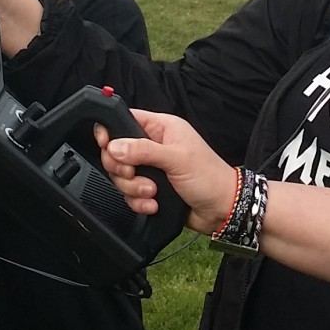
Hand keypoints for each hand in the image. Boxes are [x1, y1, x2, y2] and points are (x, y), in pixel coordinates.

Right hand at [99, 108, 240, 235]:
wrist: (221, 209)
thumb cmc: (209, 177)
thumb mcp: (177, 158)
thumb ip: (143, 150)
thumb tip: (114, 146)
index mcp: (162, 128)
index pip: (125, 120)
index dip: (111, 132)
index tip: (108, 145)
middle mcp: (153, 145)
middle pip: (116, 151)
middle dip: (122, 168)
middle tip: (134, 174)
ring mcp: (151, 168)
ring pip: (122, 176)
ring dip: (133, 188)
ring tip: (152, 192)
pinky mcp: (150, 189)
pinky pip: (130, 195)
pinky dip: (139, 202)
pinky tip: (154, 204)